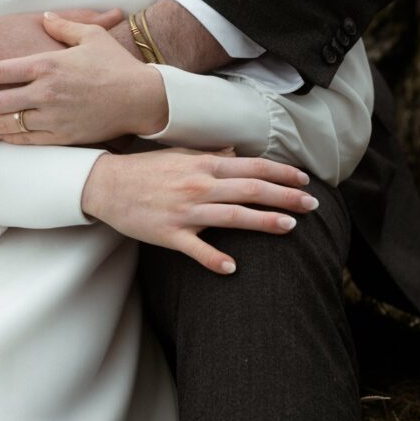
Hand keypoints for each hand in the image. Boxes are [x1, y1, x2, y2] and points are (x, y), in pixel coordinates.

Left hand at [0, 12, 168, 144]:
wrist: (141, 97)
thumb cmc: (116, 65)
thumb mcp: (90, 36)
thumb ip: (63, 25)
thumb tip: (45, 19)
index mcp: (48, 65)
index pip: (1, 70)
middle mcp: (46, 92)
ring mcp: (53, 117)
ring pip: (8, 124)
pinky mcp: (63, 136)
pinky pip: (28, 140)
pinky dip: (8, 139)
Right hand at [82, 147, 317, 274]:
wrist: (106, 184)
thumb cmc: (144, 169)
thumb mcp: (179, 154)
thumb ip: (210, 154)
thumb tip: (235, 153)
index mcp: (203, 164)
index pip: (252, 167)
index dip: (281, 174)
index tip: (305, 182)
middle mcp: (199, 186)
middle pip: (250, 190)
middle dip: (285, 197)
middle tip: (313, 206)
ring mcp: (185, 211)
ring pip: (231, 217)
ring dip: (263, 222)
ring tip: (290, 228)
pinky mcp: (169, 234)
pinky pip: (195, 249)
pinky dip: (213, 259)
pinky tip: (232, 268)